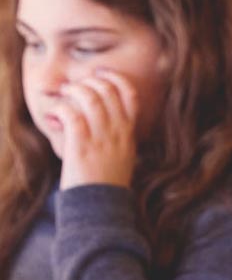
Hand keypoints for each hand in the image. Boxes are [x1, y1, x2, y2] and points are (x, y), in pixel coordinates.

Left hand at [53, 70, 138, 189]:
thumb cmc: (106, 182)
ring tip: (63, 97)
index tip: (100, 74)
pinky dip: (60, 109)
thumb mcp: (121, 156)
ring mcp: (101, 139)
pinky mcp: (81, 146)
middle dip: (88, 82)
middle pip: (107, 90)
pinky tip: (54, 115)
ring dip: (72, 92)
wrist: (100, 205)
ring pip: (89, 97)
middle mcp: (118, 132)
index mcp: (129, 133)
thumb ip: (115, 135)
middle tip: (75, 88)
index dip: (115, 78)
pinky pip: (71, 114)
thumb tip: (94, 115)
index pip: (130, 95)